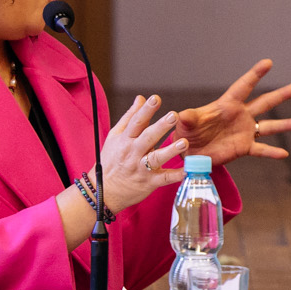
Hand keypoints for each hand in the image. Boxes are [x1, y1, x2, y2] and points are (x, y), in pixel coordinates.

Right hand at [98, 94, 188, 213]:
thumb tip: (141, 98)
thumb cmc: (111, 160)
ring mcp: (141, 169)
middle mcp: (133, 153)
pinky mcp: (149, 183)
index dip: (146, 110)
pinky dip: (175, 175)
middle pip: (148, 138)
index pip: (136, 122)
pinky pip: (164, 179)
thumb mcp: (115, 137)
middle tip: (174, 115)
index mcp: (125, 140)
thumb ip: (130, 117)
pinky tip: (187, 169)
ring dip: (170, 150)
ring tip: (184, 142)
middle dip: (161, 126)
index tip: (155, 98)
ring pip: (156, 158)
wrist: (103, 191)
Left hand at [172, 59, 290, 168]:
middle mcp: (240, 116)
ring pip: (268, 126)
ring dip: (284, 124)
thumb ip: (187, 119)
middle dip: (281, 95)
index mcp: (227, 105)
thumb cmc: (186, 133)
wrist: (189, 154)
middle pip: (264, 103)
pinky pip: (261, 150)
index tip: (268, 63)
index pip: (243, 86)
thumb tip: (181, 114)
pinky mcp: (243, 148)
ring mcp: (244, 132)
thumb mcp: (185, 124)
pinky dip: (272, 152)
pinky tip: (285, 155)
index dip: (255, 75)